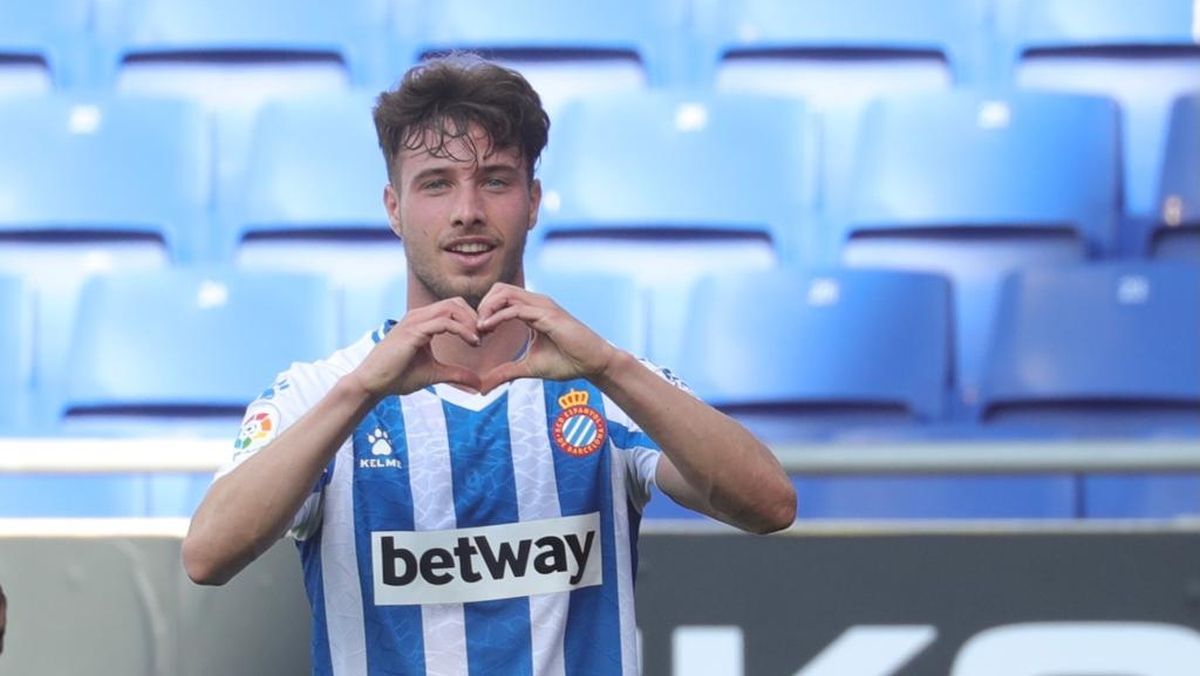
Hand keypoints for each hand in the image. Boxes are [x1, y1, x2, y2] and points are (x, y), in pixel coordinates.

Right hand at [350, 297, 482, 396]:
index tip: (484, 337)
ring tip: (480, 340)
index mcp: (423, 321)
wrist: (373, 383)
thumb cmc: (398, 376)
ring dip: (471, 322)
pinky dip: (462, 330)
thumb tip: (479, 383)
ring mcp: (415, 321)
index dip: (472, 320)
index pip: (453, 308)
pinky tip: (473, 342)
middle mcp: (418, 316)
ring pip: (452, 307)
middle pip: (456, 302)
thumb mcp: (435, 374)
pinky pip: (444, 322)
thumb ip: (457, 374)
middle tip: (487, 335)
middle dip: (475, 317)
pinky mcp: (413, 331)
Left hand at [475, 283, 617, 392]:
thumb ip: (506, 372)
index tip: (477, 334)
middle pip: (499, 289)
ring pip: (505, 293)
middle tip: (475, 329)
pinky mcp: (548, 315)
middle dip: (482, 306)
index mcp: (532, 310)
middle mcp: (537, 303)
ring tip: (479, 329)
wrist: (593, 364)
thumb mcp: (528, 368)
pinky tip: (488, 329)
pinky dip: (498, 317)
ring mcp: (543, 306)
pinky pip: (517, 309)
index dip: (484, 312)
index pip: (501, 298)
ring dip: (487, 308)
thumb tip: (483, 387)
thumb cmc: (567, 362)